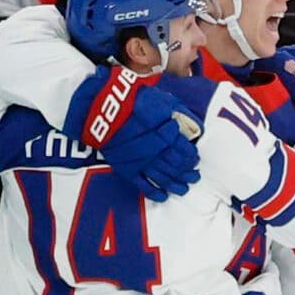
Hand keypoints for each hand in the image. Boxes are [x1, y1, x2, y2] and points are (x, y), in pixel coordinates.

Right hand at [71, 64, 199, 199]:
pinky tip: (163, 196)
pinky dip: (153, 192)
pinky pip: (142, 184)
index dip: (191, 156)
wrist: (100, 107)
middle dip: (186, 172)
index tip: (195, 158)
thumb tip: (191, 125)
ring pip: (162, 177)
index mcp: (163, 132)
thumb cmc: (129, 100)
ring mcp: (139, 161)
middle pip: (175, 165)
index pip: (183, 150)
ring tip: (184, 188)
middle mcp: (154, 150)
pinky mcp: (126, 168)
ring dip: (175, 184)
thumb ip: (177, 112)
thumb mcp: (159, 98)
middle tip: (194, 175)